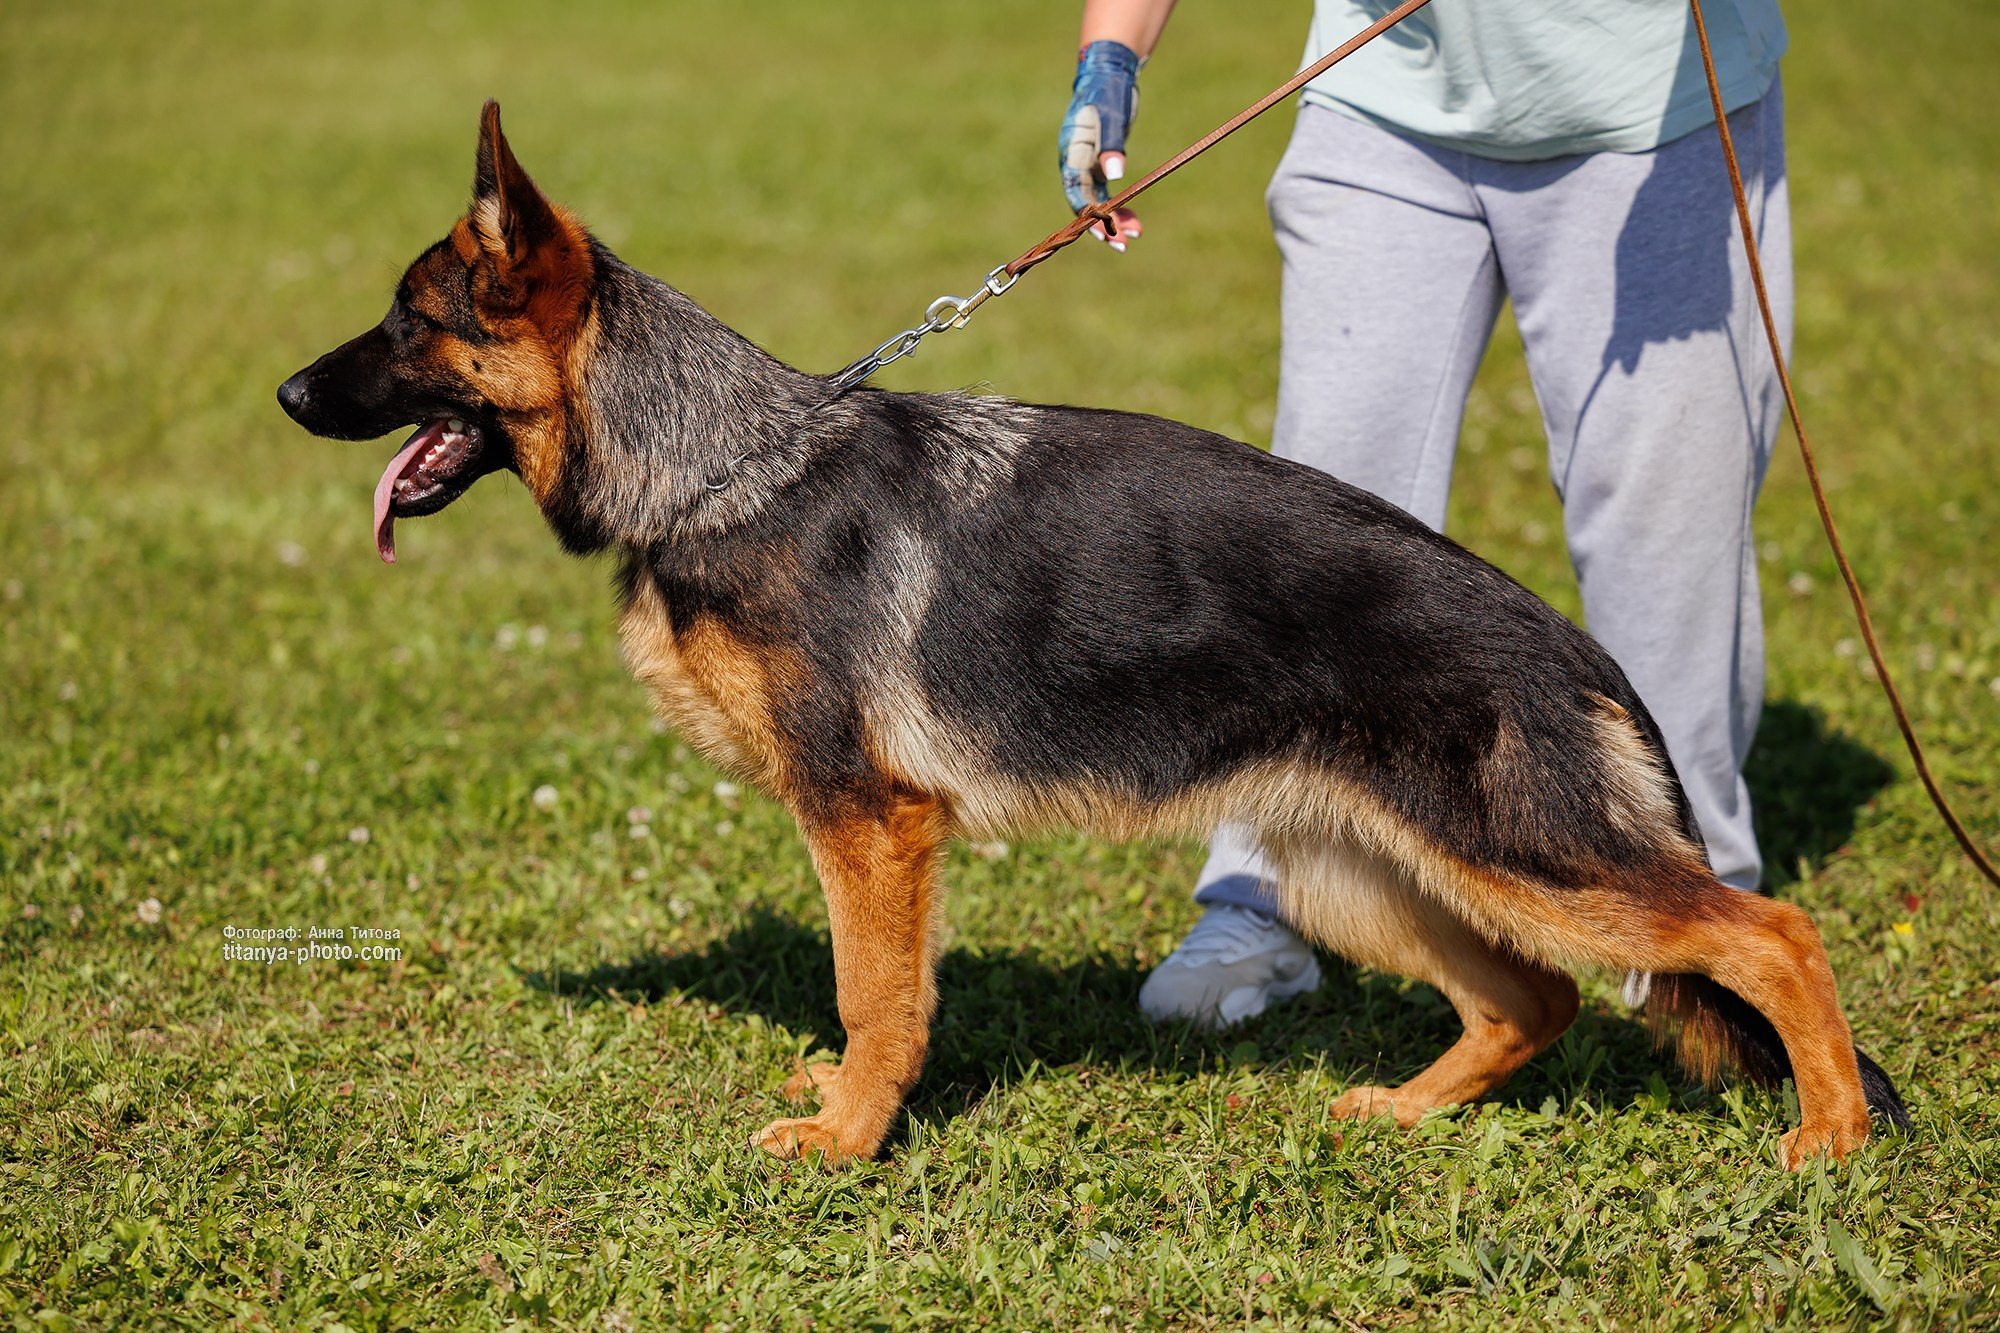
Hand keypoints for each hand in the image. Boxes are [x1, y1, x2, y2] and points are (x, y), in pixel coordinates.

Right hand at [1059, 40, 1144, 250]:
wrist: (1109, 74)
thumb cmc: (1108, 91)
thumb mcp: (1111, 115)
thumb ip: (1111, 145)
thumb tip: (1115, 175)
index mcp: (1072, 151)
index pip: (1075, 189)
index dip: (1088, 213)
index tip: (1104, 230)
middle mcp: (1075, 162)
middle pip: (1085, 202)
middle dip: (1102, 225)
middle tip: (1123, 244)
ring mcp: (1086, 165)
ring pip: (1097, 202)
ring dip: (1114, 220)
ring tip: (1135, 235)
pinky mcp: (1099, 164)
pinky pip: (1106, 194)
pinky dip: (1119, 207)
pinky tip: (1134, 221)